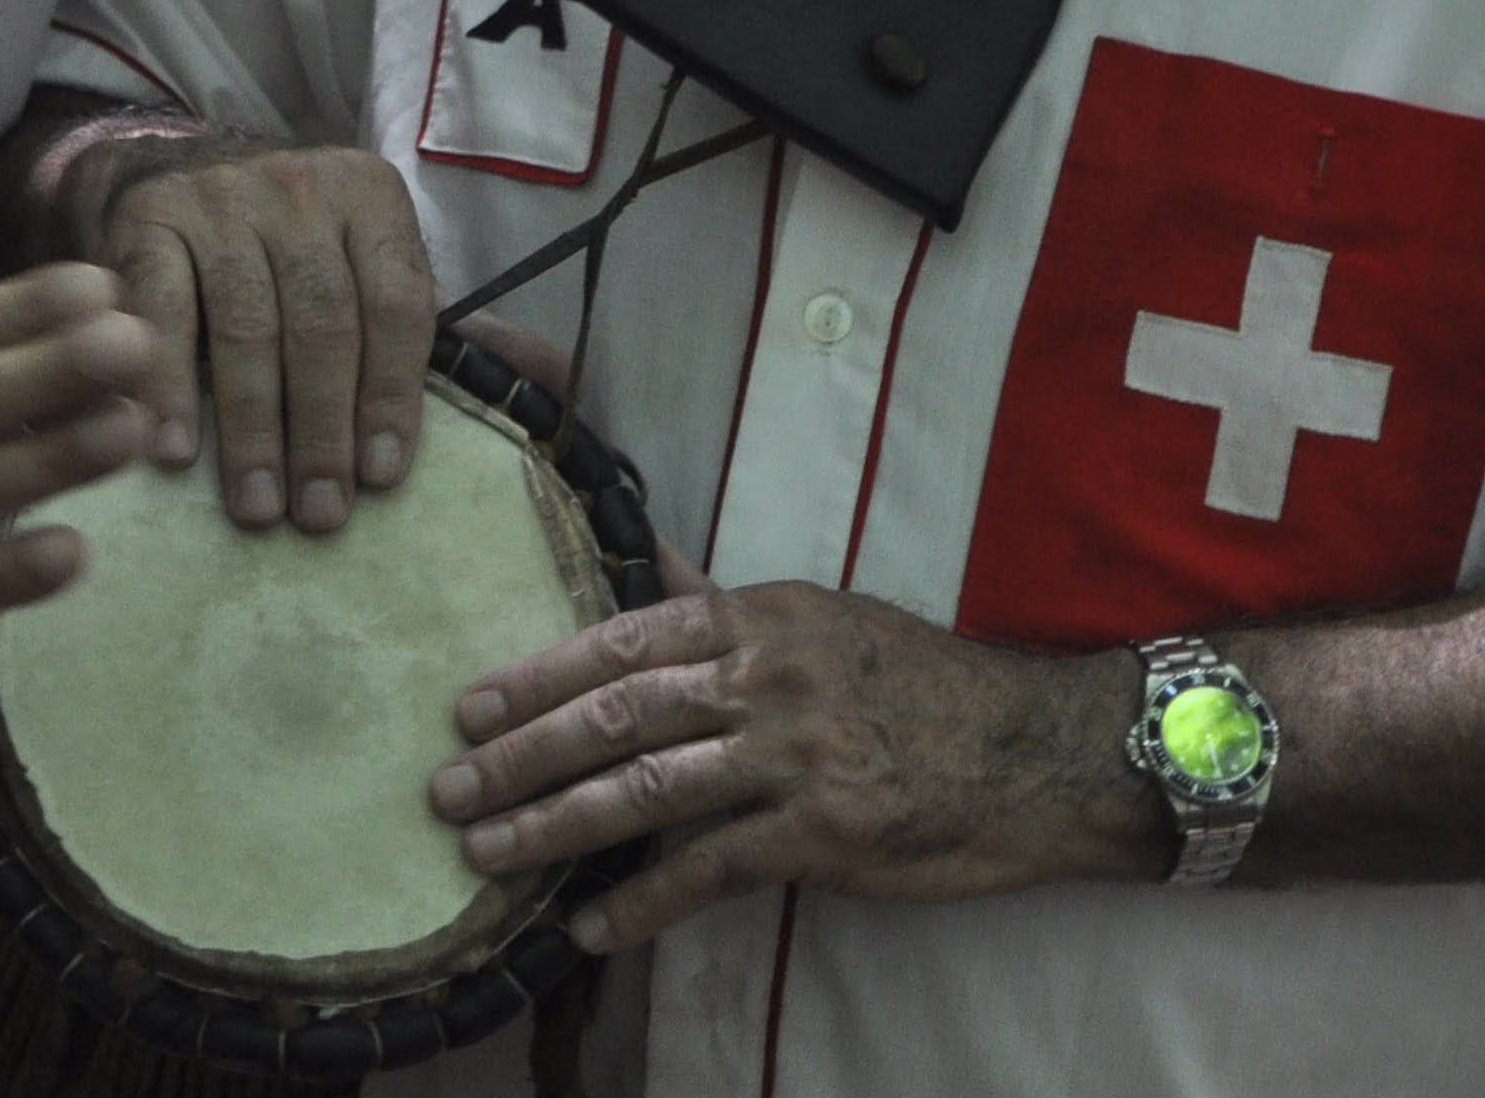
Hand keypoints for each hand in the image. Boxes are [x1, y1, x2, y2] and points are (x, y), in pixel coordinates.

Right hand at [54, 127, 433, 531]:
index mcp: (368, 194)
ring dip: (254, 431)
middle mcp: (300, 186)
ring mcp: (221, 196)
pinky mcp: (150, 217)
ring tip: (257, 506)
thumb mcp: (346, 248)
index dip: (391, 396)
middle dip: (323, 431)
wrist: (165, 166)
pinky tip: (175, 453)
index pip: (397, 304)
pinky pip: (165, 314)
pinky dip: (171, 389)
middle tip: (319, 514)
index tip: (381, 477)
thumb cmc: (275, 240)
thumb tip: (398, 443)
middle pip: (324, 323)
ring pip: (248, 329)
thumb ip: (382, 317)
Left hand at [425, 546, 1131, 951]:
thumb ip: (718, 602)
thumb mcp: (819, 617)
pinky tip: (590, 927)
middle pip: (619, 715)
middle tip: (448, 787)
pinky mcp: (825, 835)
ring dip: (555, 827)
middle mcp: (770, 676)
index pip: (625, 637)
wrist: (1036, 751)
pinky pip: (710, 871)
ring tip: (487, 855)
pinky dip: (642, 903)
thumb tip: (635, 556)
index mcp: (761, 616)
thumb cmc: (919, 684)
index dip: (540, 673)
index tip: (470, 703)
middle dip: (522, 754)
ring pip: (649, 792)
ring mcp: (798, 757)